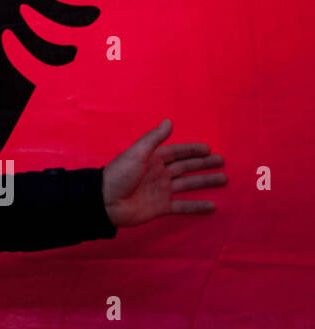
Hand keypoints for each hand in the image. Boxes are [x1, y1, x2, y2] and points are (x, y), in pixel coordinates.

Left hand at [102, 119, 225, 227]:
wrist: (106, 202)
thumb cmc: (120, 175)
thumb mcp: (137, 153)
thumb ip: (154, 139)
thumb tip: (169, 121)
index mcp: (152, 159)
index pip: (176, 152)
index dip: (192, 150)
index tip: (209, 149)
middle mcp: (159, 173)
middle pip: (185, 167)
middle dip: (203, 164)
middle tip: (222, 162)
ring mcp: (161, 191)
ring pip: (188, 185)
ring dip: (205, 182)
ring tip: (224, 179)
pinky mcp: (161, 207)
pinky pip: (183, 206)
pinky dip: (197, 207)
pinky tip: (212, 206)